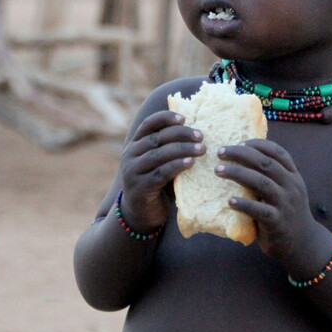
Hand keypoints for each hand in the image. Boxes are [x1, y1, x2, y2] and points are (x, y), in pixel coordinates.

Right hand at [118, 110, 204, 231]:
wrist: (140, 214)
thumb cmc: (156, 184)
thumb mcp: (159, 162)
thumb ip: (168, 148)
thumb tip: (196, 133)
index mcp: (134, 144)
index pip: (148, 124)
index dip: (165, 118)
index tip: (184, 118)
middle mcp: (130, 155)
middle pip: (157, 138)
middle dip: (181, 134)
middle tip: (201, 136)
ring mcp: (133, 171)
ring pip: (159, 154)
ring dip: (183, 149)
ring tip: (202, 149)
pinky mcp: (140, 187)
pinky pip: (161, 173)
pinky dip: (177, 166)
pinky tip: (191, 163)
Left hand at [215, 139, 318, 263]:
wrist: (302, 243)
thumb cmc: (286, 212)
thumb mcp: (286, 190)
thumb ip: (271, 176)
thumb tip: (241, 158)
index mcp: (293, 175)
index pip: (278, 152)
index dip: (258, 144)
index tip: (239, 142)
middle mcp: (291, 186)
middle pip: (265, 163)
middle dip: (241, 154)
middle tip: (220, 152)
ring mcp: (285, 204)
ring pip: (261, 183)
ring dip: (238, 174)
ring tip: (218, 170)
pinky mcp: (277, 222)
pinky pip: (259, 211)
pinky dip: (244, 204)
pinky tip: (230, 201)